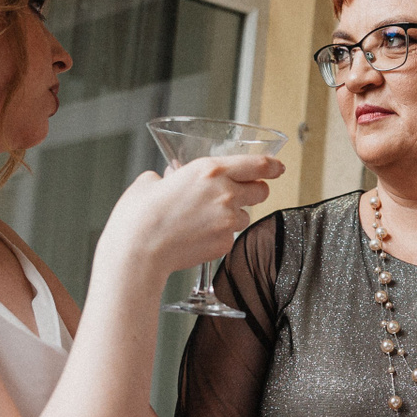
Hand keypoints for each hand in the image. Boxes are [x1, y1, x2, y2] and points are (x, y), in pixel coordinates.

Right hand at [98, 155, 283, 277]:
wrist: (138, 252)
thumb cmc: (139, 217)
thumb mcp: (150, 182)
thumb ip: (167, 176)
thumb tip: (166, 179)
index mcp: (209, 170)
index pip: (256, 164)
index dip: (272, 165)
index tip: (277, 166)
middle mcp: (225, 193)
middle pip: (261, 191)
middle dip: (255, 191)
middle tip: (242, 193)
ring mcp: (227, 220)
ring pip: (245, 216)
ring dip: (234, 216)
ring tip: (206, 220)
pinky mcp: (224, 243)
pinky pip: (231, 237)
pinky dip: (220, 236)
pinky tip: (198, 236)